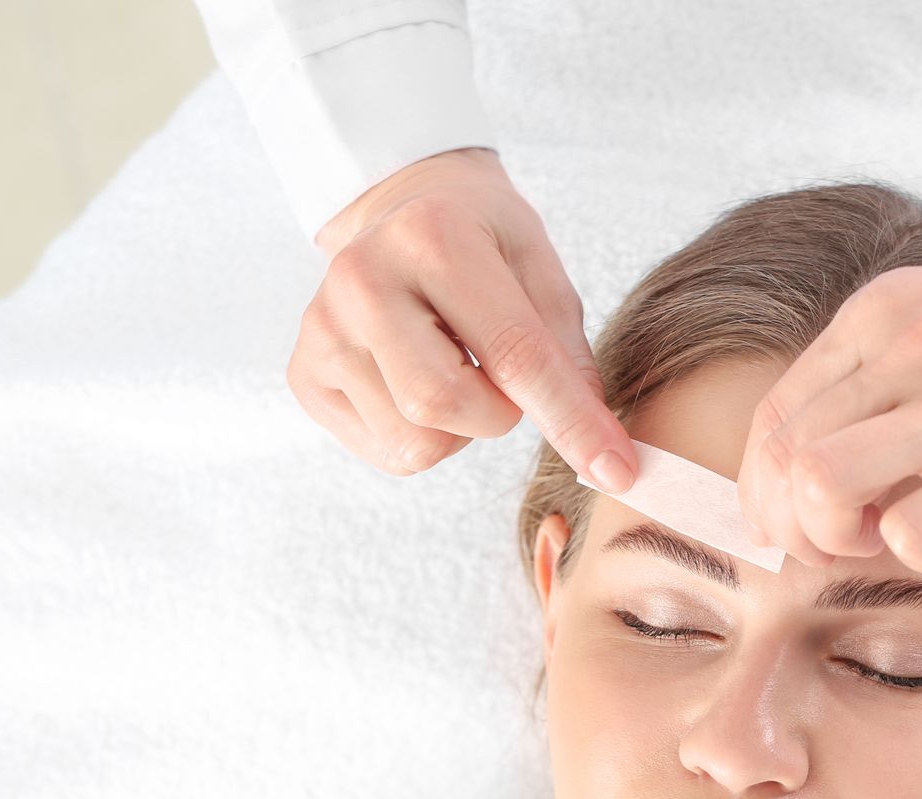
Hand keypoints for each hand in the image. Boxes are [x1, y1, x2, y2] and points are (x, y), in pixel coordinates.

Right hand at [288, 146, 637, 490]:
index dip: (572, 421)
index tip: (617, 470)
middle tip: (497, 372)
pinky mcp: (304, 374)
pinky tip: (415, 379)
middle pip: (447, 408)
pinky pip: (387, 453)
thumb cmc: (480, 239)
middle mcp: (363, 280)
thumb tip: (599, 452)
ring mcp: (322, 329)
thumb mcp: (540, 269)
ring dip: (459, 429)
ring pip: (415, 442)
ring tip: (451, 367)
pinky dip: (423, 436)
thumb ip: (569, 356)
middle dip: (497, 415)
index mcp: (433, 238)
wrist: (399, 205)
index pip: (514, 355)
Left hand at [735, 206, 921, 572]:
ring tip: (888, 541)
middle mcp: (905, 350)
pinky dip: (917, 558)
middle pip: (783, 460)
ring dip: (839, 541)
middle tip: (843, 546)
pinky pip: (912, 534)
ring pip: (822, 489)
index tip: (799, 525)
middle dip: (793, 528)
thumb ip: (888, 367)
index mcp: (881, 314)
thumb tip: (837, 446)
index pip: (773, 419)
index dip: (767, 491)